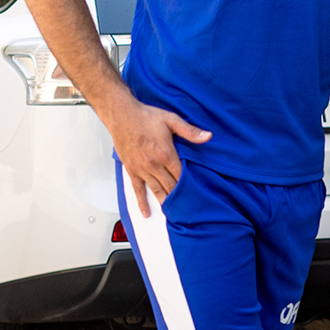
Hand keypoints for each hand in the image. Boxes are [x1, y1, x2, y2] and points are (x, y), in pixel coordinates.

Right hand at [109, 99, 210, 217]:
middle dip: (180, 196)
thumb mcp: (171, 120)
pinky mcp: (131, 171)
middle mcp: (154, 165)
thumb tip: (208, 136)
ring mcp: (142, 170)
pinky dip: (142, 203)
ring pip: (157, 191)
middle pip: (171, 186)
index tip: (196, 193)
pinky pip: (138, 191)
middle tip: (189, 207)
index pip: (181, 175)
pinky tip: (147, 213)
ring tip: (174, 213)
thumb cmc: (145, 116)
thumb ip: (190, 131)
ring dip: (166, 202)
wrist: (121, 115)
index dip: (189, 185)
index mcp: (166, 154)